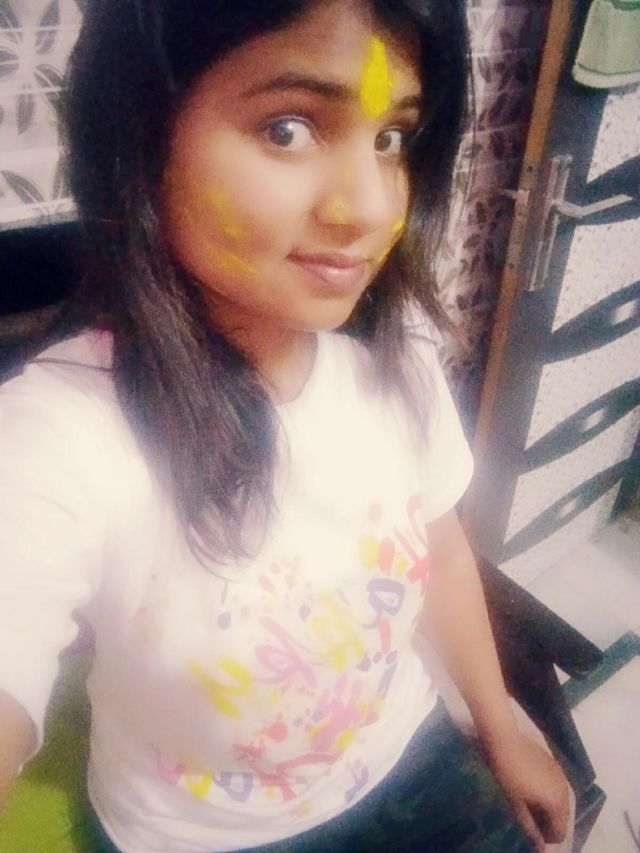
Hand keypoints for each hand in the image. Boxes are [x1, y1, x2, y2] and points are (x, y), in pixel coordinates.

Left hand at [483, 728, 570, 851]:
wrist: (506, 738)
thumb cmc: (508, 773)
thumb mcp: (516, 804)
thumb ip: (530, 827)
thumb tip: (540, 847)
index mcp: (558, 803)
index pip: (560, 832)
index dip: (547, 838)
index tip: (533, 835)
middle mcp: (565, 791)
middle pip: (563, 818)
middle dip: (550, 824)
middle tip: (531, 822)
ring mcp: (562, 776)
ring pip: (562, 802)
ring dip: (551, 810)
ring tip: (531, 808)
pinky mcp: (556, 765)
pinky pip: (558, 788)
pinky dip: (551, 796)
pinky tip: (535, 792)